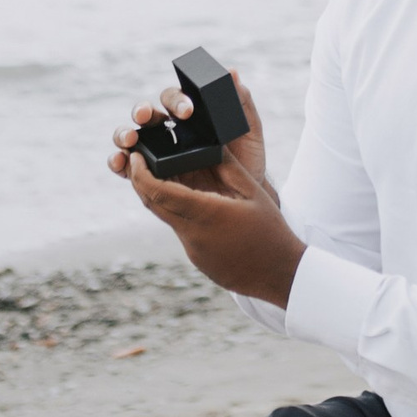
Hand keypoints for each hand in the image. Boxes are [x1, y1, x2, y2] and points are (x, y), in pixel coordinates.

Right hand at [107, 73, 268, 195]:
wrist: (244, 198)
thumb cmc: (247, 161)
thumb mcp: (249, 131)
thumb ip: (242, 102)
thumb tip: (232, 71)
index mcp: (188, 114)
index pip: (174, 98)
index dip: (177, 101)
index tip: (187, 112)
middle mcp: (167, 130)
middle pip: (147, 114)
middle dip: (143, 111)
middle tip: (147, 116)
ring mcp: (155, 152)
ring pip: (131, 136)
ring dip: (124, 134)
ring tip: (130, 139)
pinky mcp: (147, 175)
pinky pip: (127, 166)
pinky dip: (118, 162)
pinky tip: (120, 163)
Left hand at [110, 76, 300, 305]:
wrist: (281, 274)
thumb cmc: (270, 230)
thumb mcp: (252, 191)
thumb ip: (227, 165)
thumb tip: (209, 142)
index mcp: (205, 212)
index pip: (158, 191)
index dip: (139, 172)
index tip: (135, 156)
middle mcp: (192, 233)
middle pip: (152, 204)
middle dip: (140, 181)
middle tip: (139, 161)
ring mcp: (192, 249)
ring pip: (166, 218)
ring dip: (161, 197)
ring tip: (168, 177)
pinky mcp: (197, 259)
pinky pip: (180, 231)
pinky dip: (179, 214)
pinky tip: (195, 204)